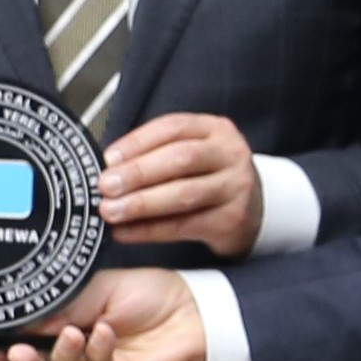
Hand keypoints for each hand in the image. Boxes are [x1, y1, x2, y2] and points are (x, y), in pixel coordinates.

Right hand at [0, 269, 205, 360]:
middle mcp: (78, 359)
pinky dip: (97, 356)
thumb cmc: (147, 294)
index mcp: (65, 332)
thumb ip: (59, 305)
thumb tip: (22, 317)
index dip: (5, 352)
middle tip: (17, 352)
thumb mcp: (93, 288)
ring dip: (64, 358)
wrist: (193, 307)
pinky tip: (101, 336)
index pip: (29, 347)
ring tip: (72, 334)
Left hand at [95, 113, 264, 254]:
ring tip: (111, 211)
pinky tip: (127, 232)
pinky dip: (151, 230)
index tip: (109, 158)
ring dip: (142, 204)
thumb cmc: (210, 177)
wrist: (254, 209)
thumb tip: (109, 167)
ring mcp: (235, 187)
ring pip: (184, 193)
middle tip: (106, 186)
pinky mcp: (232, 219)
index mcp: (215, 129)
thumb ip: (157, 153)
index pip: (173, 128)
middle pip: (181, 158)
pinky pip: (185, 225)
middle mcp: (229, 154)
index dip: (137, 142)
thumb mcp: (194, 153)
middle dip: (138, 173)